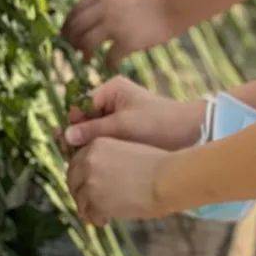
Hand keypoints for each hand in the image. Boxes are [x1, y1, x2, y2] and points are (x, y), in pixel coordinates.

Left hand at [61, 0, 180, 66]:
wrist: (176, 1)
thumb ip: (110, 0)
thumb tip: (97, 12)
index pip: (76, 9)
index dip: (68, 23)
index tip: (66, 33)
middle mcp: (104, 8)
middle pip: (76, 27)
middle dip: (70, 39)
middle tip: (72, 49)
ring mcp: (114, 25)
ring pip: (85, 43)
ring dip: (83, 53)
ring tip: (86, 59)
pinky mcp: (127, 41)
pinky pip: (109, 57)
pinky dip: (107, 63)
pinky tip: (111, 66)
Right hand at [63, 76, 204, 152]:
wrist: (190, 134)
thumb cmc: (157, 123)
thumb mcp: (122, 125)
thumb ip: (93, 130)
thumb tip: (65, 136)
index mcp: (110, 90)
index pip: (81, 105)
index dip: (72, 124)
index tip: (65, 143)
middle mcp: (112, 101)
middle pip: (85, 119)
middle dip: (78, 137)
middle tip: (70, 157)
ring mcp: (118, 117)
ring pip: (94, 132)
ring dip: (88, 147)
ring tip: (81, 164)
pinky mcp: (124, 133)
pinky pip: (104, 140)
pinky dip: (99, 151)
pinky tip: (95, 165)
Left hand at [67, 138, 170, 225]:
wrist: (165, 179)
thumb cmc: (155, 163)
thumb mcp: (126, 149)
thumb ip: (107, 157)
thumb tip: (100, 174)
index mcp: (96, 145)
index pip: (77, 161)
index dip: (81, 175)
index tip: (87, 183)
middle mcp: (88, 162)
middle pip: (72, 180)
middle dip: (80, 192)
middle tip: (90, 201)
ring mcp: (90, 183)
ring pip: (79, 199)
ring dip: (88, 207)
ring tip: (101, 213)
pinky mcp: (96, 203)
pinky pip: (89, 214)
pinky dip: (96, 219)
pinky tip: (106, 220)